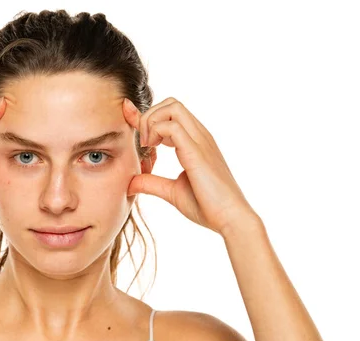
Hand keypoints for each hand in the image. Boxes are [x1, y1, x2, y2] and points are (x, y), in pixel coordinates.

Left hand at [122, 97, 258, 235]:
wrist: (230, 219)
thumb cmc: (207, 206)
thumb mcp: (172, 192)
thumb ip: (152, 183)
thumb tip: (130, 183)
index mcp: (195, 142)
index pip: (170, 113)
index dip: (146, 115)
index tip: (130, 121)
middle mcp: (199, 136)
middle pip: (171, 103)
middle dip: (149, 116)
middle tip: (143, 143)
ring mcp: (200, 141)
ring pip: (172, 107)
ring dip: (151, 122)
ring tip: (147, 146)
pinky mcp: (197, 152)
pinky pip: (172, 127)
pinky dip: (155, 133)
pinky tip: (152, 150)